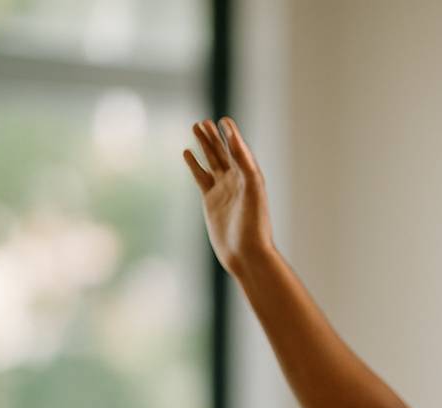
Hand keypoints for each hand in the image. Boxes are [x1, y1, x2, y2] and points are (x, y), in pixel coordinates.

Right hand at [182, 116, 273, 275]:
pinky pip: (201, 177)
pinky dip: (195, 164)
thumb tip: (235, 140)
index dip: (231, 134)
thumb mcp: (252, 190)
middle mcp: (237, 181)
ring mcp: (223, 190)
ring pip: (212, 161)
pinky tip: (187, 152)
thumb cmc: (254, 224)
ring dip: (205, 144)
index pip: (238, 149)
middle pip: (224, 152)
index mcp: (250, 176)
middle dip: (214, 136)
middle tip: (203, 121)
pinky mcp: (211, 201)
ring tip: (196, 127)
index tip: (223, 120)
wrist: (246, 253)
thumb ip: (245, 164)